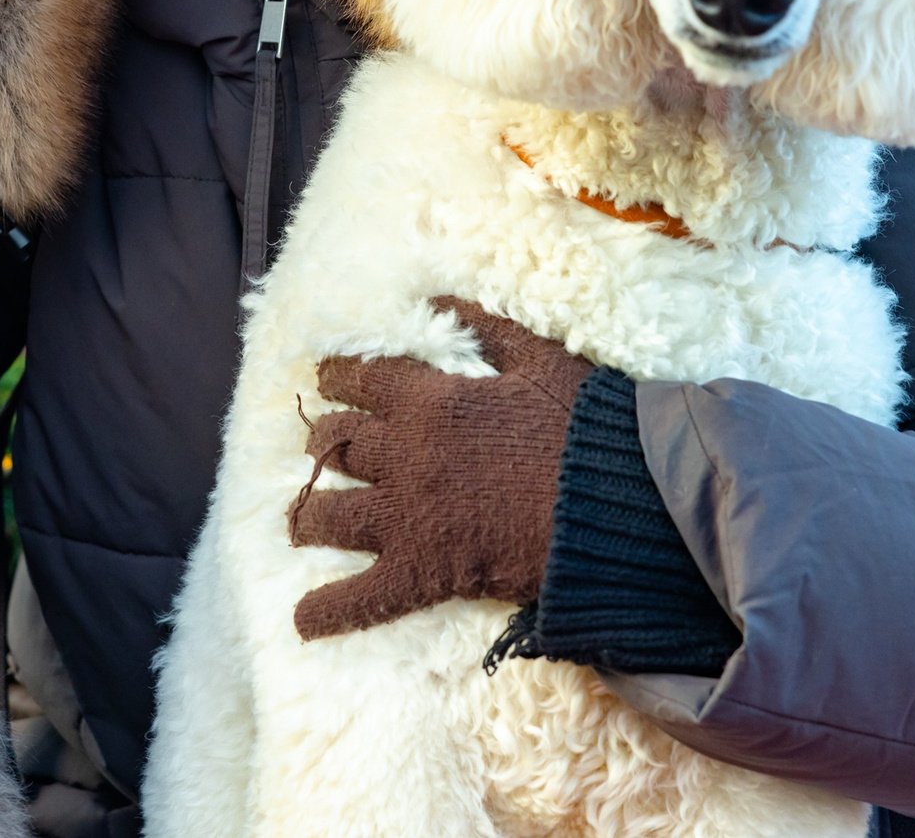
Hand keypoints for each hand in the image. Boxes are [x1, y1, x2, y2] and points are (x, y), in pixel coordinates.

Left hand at [288, 297, 594, 639]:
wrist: (614, 505)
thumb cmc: (585, 428)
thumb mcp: (538, 357)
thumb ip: (485, 325)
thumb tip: (440, 296)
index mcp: (430, 401)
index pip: (362, 379)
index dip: (337, 377)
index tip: (325, 378)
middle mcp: (405, 456)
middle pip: (338, 444)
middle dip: (322, 442)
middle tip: (319, 445)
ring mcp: (407, 517)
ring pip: (330, 515)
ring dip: (308, 516)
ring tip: (300, 520)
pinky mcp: (422, 573)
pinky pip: (362, 597)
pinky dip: (328, 610)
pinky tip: (303, 619)